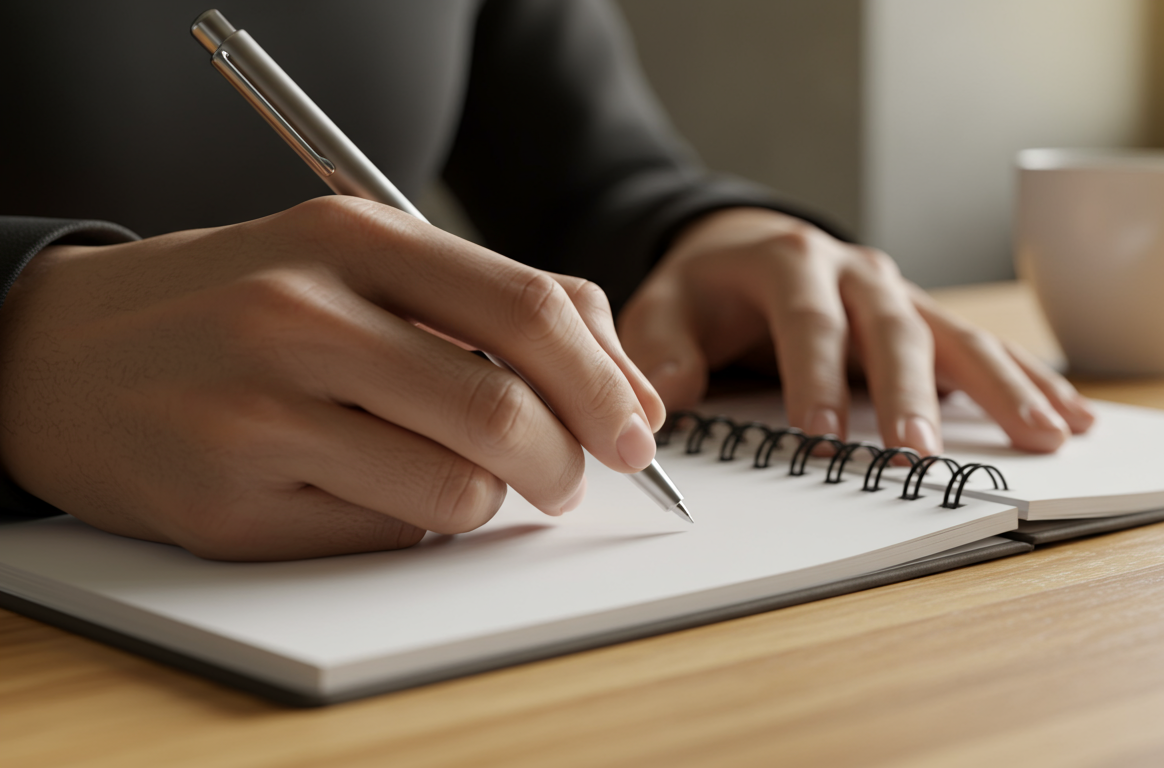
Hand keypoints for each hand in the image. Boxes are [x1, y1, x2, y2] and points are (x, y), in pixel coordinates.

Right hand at [0, 197, 663, 559]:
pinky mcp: (227, 506)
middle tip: (569, 476)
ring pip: (456, 491)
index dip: (608, 382)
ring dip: (488, 500)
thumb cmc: (234, 304)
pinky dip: (410, 524)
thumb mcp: (355, 259)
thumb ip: (490, 303)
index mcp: (350, 237)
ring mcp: (257, 414)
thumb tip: (622, 389)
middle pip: (505, 412)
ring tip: (455, 476)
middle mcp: (301, 317)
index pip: (529, 308)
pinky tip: (370, 489)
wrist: (56, 353)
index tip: (638, 430)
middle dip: (568, 462)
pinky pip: (383, 535)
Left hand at [617, 207, 1093, 453]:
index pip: (806, 320)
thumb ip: (660, 350)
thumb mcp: (663, 307)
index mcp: (788, 263)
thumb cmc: (705, 289)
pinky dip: (1029, 379)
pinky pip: (984, 346)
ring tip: (1044, 435)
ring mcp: (898, 293)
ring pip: (957, 335)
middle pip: (893, 328)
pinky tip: (1070, 414)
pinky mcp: (925, 318)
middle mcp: (855, 271)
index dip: (814, 375)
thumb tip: (670, 396)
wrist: (744, 245)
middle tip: (919, 450)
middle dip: (911, 390)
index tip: (818, 434)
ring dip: (1001, 386)